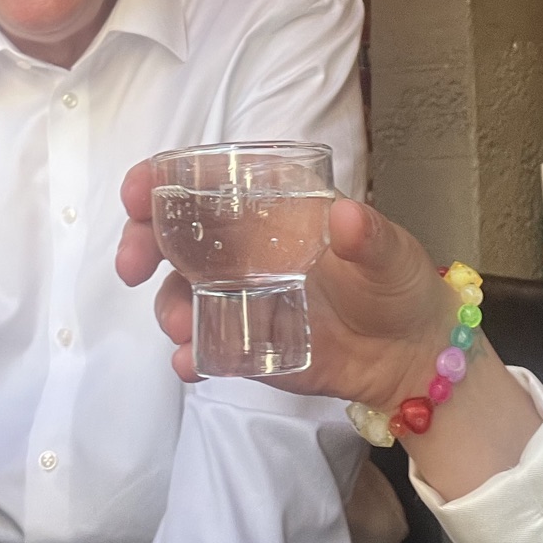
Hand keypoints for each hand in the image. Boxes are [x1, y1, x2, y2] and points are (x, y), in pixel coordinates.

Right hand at [116, 160, 457, 412]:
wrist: (409, 353)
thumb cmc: (396, 283)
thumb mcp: (390, 253)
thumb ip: (369, 237)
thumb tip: (347, 216)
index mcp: (270, 209)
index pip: (205, 181)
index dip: (162, 179)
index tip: (138, 193)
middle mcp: (245, 249)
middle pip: (173, 235)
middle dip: (140, 243)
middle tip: (132, 266)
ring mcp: (240, 298)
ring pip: (180, 293)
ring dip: (167, 304)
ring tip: (181, 325)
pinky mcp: (245, 344)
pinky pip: (203, 347)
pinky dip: (188, 355)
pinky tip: (190, 363)